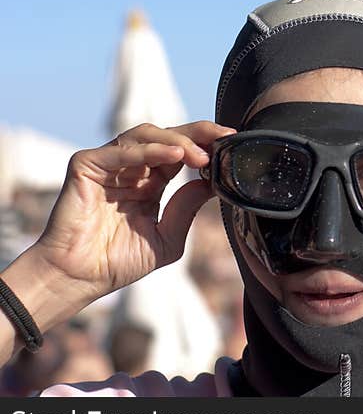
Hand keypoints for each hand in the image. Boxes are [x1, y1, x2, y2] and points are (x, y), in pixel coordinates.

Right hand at [34, 121, 235, 302]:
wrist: (79, 278)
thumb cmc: (117, 262)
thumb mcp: (167, 238)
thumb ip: (186, 209)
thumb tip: (211, 183)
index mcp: (150, 183)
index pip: (181, 153)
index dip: (205, 145)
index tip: (231, 144)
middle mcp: (130, 169)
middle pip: (167, 137)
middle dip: (198, 134)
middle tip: (224, 138)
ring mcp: (108, 165)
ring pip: (145, 135)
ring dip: (177, 141)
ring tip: (200, 155)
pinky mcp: (86, 165)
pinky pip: (121, 150)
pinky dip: (149, 149)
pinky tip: (174, 155)